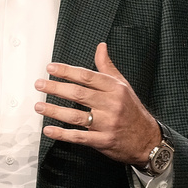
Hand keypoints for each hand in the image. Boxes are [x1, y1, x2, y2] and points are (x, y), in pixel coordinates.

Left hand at [34, 42, 160, 165]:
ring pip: (76, 115)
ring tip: (39, 106)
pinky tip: (49, 130)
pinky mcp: (104, 141)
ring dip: (54, 110)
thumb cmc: (131, 110)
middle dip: (56, 88)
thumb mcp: (123, 86)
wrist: (148, 140)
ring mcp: (107, 123)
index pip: (87, 76)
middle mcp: (111, 104)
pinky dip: (62, 134)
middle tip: (39, 84)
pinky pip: (80, 137)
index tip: (50, 68)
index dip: (67, 71)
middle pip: (79, 94)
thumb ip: (107, 67)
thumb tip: (101, 46)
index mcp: (115, 88)